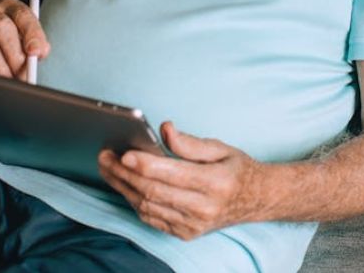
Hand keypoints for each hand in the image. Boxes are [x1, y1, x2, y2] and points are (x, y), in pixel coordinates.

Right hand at [0, 0, 47, 80]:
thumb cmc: (9, 40)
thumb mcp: (25, 37)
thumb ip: (35, 45)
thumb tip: (38, 55)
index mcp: (10, 7)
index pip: (22, 14)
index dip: (31, 33)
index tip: (37, 53)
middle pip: (1, 26)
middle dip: (14, 54)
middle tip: (24, 75)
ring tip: (9, 81)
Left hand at [98, 122, 264, 239]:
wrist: (258, 200)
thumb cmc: (237, 169)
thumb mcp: (220, 148)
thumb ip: (189, 142)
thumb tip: (164, 129)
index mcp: (215, 183)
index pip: (171, 174)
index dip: (144, 164)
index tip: (124, 153)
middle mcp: (204, 208)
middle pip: (153, 191)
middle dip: (124, 174)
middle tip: (105, 157)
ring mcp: (194, 225)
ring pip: (148, 206)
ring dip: (124, 187)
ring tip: (108, 168)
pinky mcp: (186, 233)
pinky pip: (152, 218)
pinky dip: (135, 201)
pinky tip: (125, 185)